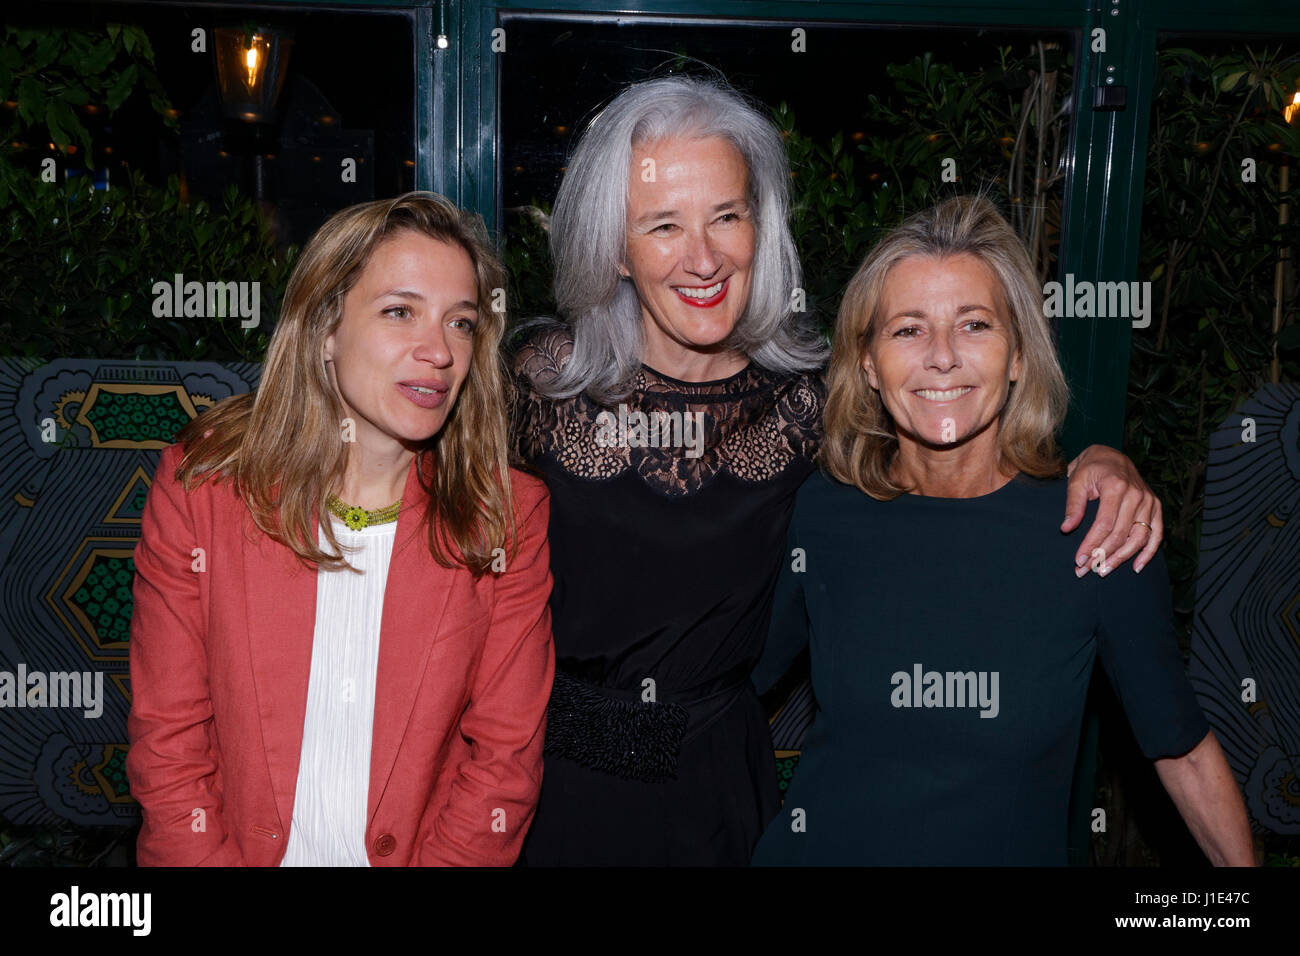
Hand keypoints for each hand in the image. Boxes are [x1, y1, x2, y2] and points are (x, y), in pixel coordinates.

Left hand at [1062, 445, 1162, 576]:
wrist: (1112, 455)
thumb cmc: (1091, 468)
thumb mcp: (1076, 481)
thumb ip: (1073, 505)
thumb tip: (1066, 529)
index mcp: (1116, 487)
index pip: (1104, 524)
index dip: (1091, 544)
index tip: (1078, 560)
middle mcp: (1136, 495)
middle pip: (1121, 534)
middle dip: (1102, 555)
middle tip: (1086, 571)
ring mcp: (1149, 501)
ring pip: (1139, 537)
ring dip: (1122, 558)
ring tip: (1105, 570)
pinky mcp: (1156, 507)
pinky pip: (1157, 534)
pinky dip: (1149, 552)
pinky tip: (1136, 567)